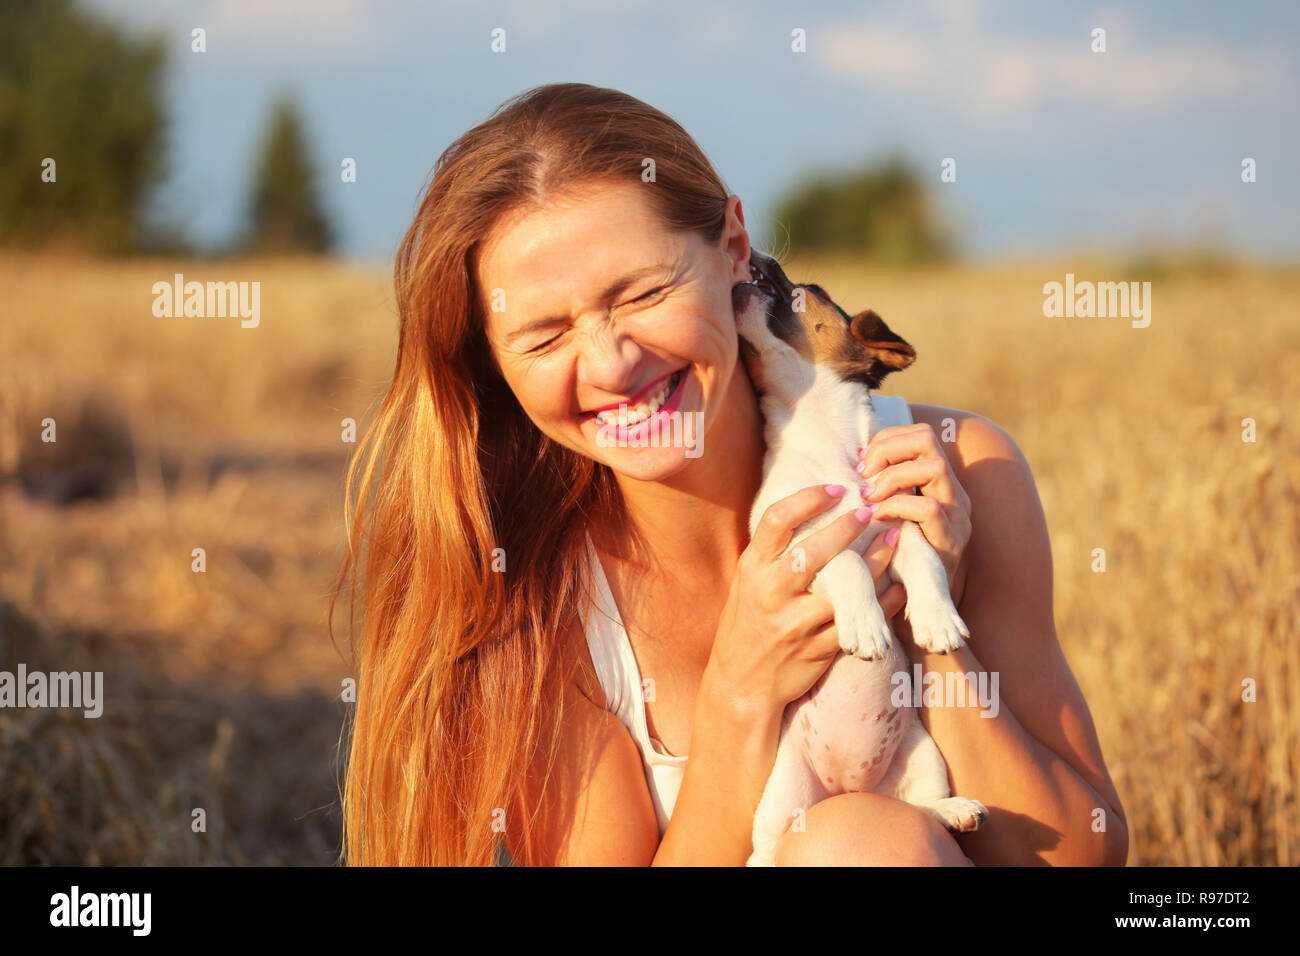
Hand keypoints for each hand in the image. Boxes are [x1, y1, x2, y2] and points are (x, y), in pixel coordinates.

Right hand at [705, 484, 905, 720]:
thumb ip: (774, 550)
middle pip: (811, 553)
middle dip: (845, 528)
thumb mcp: (749, 581)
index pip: (777, 521)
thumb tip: (809, 506)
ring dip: (875, 562)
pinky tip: (899, 584)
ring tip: (896, 538)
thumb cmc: (748, 621)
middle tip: (870, 509)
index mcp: (753, 569)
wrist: (741, 683)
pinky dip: (883, 602)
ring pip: (843, 590)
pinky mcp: (818, 649)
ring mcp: (796, 624)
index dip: (808, 499)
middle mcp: (772, 593)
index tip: (836, 487)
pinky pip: (858, 621)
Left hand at [855, 423, 972, 606]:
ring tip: (870, 498)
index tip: (861, 463)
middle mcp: (953, 493)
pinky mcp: (952, 542)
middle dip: (888, 450)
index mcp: (938, 483)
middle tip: (864, 476)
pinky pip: (929, 509)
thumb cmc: (894, 558)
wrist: (919, 608)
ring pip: (934, 467)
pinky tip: (879, 518)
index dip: (886, 441)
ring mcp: (957, 516)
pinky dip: (899, 506)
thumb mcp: (887, 516)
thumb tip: (848, 463)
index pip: (919, 435)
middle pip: (927, 440)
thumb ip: (879, 489)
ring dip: (892, 478)